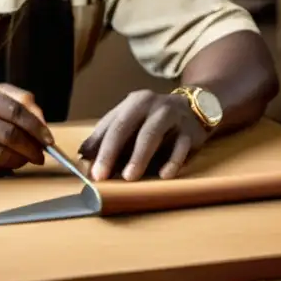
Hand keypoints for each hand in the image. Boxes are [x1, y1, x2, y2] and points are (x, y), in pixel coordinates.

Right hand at [0, 81, 51, 182]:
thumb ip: (11, 99)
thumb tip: (40, 120)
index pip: (12, 110)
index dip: (35, 126)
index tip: (47, 137)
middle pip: (8, 135)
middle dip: (32, 147)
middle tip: (41, 153)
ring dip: (19, 160)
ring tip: (24, 158)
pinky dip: (0, 168)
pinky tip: (2, 164)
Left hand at [78, 90, 208, 180]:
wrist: (197, 107)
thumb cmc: (156, 119)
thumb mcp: (132, 120)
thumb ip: (108, 135)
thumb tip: (83, 155)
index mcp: (132, 103)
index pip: (111, 125)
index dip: (98, 148)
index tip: (90, 171)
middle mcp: (150, 104)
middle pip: (125, 127)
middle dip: (111, 152)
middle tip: (101, 176)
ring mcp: (171, 115)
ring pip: (151, 135)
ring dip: (139, 157)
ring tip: (129, 177)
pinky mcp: (189, 130)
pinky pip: (180, 147)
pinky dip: (172, 161)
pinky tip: (164, 175)